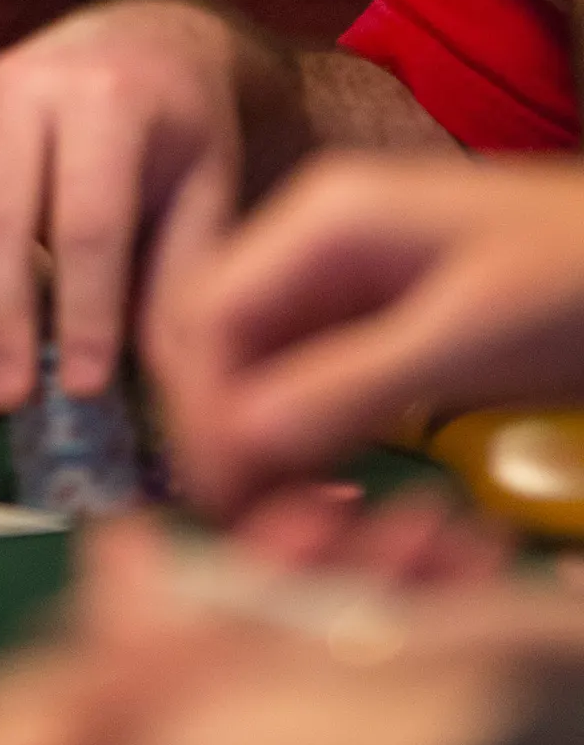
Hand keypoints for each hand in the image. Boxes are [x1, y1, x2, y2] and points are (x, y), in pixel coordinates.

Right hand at [0, 0, 288, 414]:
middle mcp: (26, 87)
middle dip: (1, 326)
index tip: (84, 390)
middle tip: (13, 406)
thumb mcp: (208, 192)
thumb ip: (183, 283)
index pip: (88, 221)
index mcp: (108, 97)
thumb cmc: (183, 129)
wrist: (140, 43)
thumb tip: (171, 390)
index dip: (84, 312)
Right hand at [151, 152, 583, 516]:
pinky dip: (308, 439)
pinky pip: (313, 382)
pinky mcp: (384, 320)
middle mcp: (319, 241)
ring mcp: (350, 278)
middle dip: (222, 432)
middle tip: (254, 526)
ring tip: (297, 522)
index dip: (198, 409)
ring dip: (263, 443)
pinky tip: (334, 491)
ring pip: (263, 368)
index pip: (208, 314)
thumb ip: (348, 383)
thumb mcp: (468, 335)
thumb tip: (232, 444)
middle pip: (223, 342)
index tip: (219, 499)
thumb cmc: (579, 276)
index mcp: (323, 218)